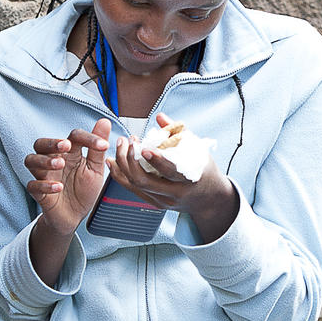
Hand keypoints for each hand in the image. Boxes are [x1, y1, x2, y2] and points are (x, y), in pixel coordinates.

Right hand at [26, 119, 111, 235]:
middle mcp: (53, 160)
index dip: (88, 137)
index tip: (103, 145)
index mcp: (69, 153)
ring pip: (31, 160)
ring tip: (60, 164)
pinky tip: (58, 187)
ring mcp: (44, 175)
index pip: (73, 136)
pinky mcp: (39, 193)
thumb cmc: (83, 190)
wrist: (75, 216)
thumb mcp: (95, 169)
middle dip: (51, 142)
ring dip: (45, 160)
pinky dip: (44, 185)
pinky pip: (33, 185)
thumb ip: (97, 148)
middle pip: (41, 143)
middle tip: (65, 145)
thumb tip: (104, 121)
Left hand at [104, 113, 237, 226]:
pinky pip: (133, 189)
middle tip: (127, 141)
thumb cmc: (203, 170)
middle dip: (130, 160)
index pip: (170, 172)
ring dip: (123, 165)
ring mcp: (163, 201)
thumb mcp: (198, 150)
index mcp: (189, 180)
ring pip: (135, 185)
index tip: (145, 149)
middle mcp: (174, 194)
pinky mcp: (154, 203)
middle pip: (144, 181)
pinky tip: (114, 163)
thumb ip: (179, 132)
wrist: (208, 198)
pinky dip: (121, 175)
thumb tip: (160, 117)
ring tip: (120, 146)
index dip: (157, 161)